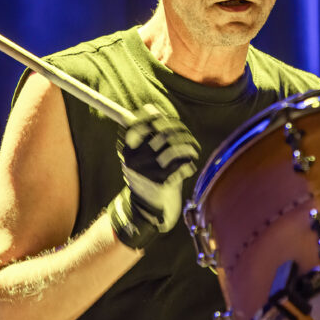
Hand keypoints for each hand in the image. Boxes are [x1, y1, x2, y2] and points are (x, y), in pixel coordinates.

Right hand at [108, 105, 199, 248]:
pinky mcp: (162, 183)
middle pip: (162, 133)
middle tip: (186, 137)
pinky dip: (190, 163)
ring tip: (191, 151)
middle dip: (180, 132)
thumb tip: (151, 108)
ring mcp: (148, 172)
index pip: (138, 123)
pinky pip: (183, 164)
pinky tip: (189, 166)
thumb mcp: (143, 156)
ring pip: (175, 147)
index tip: (163, 118)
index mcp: (128, 151)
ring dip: (188, 147)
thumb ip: (147, 134)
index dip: (154, 116)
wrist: (148, 211)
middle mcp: (135, 160)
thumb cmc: (150, 177)